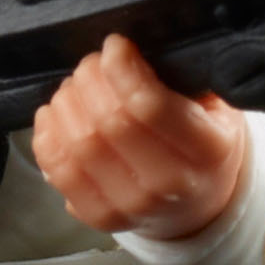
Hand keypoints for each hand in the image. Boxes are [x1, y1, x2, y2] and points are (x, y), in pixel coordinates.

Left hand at [30, 36, 248, 238]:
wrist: (199, 206)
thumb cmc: (203, 147)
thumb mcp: (216, 107)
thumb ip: (181, 79)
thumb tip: (127, 52)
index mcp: (207, 150)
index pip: (148, 105)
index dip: (120, 67)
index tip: (115, 47)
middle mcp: (169, 185)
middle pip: (107, 122)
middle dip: (90, 80)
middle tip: (91, 65)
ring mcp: (131, 206)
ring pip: (78, 145)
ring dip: (66, 104)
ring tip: (74, 88)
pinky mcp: (99, 217)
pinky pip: (58, 170)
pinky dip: (48, 134)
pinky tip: (55, 115)